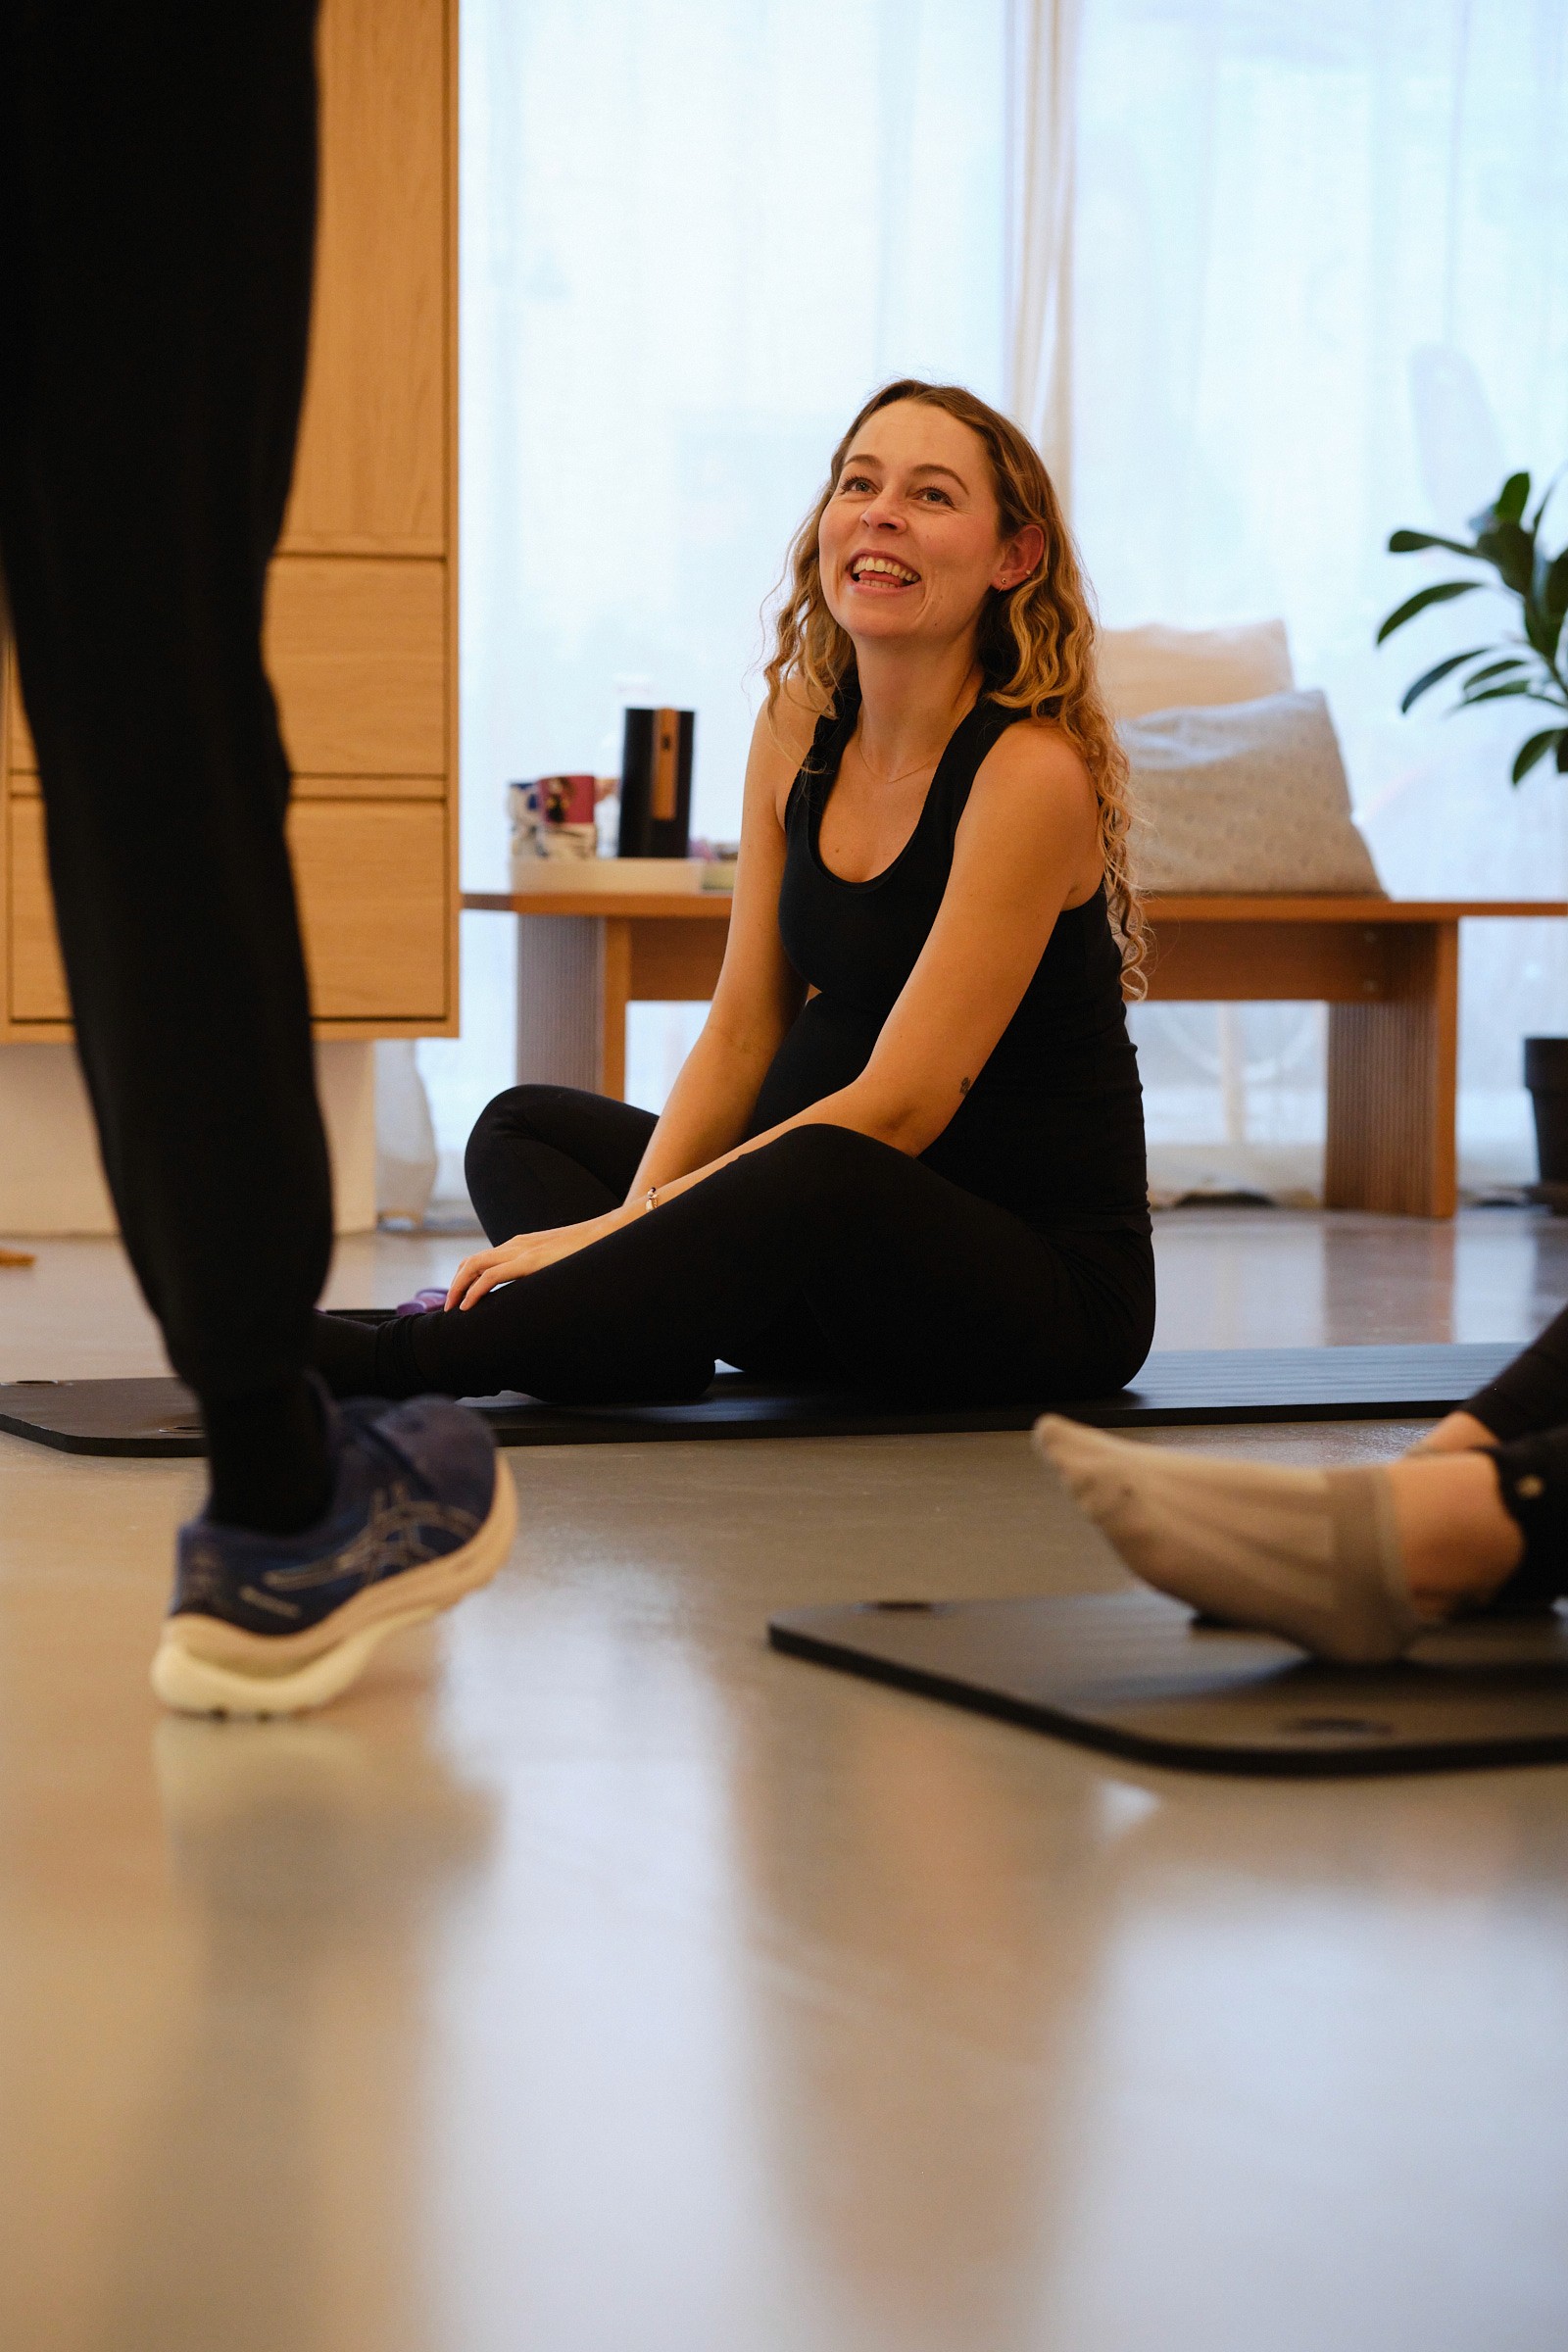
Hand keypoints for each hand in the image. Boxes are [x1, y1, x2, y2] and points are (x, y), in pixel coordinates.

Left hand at [445, 1209, 629, 1309]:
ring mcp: (522, 1250)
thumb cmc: (593, 1251)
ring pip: (473, 1266)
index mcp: (523, 1245)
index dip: (465, 1279)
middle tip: (448, 1309)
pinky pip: (491, 1276)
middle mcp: (517, 1244)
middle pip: (471, 1262)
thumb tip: (546, 1293)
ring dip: (458, 1288)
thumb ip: (548, 1272)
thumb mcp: (562, 1263)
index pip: (482, 1260)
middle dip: (455, 1284)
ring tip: (452, 1310)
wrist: (612, 1233)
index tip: (459, 1300)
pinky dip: (474, 1291)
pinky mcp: (529, 1260)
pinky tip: (469, 1307)